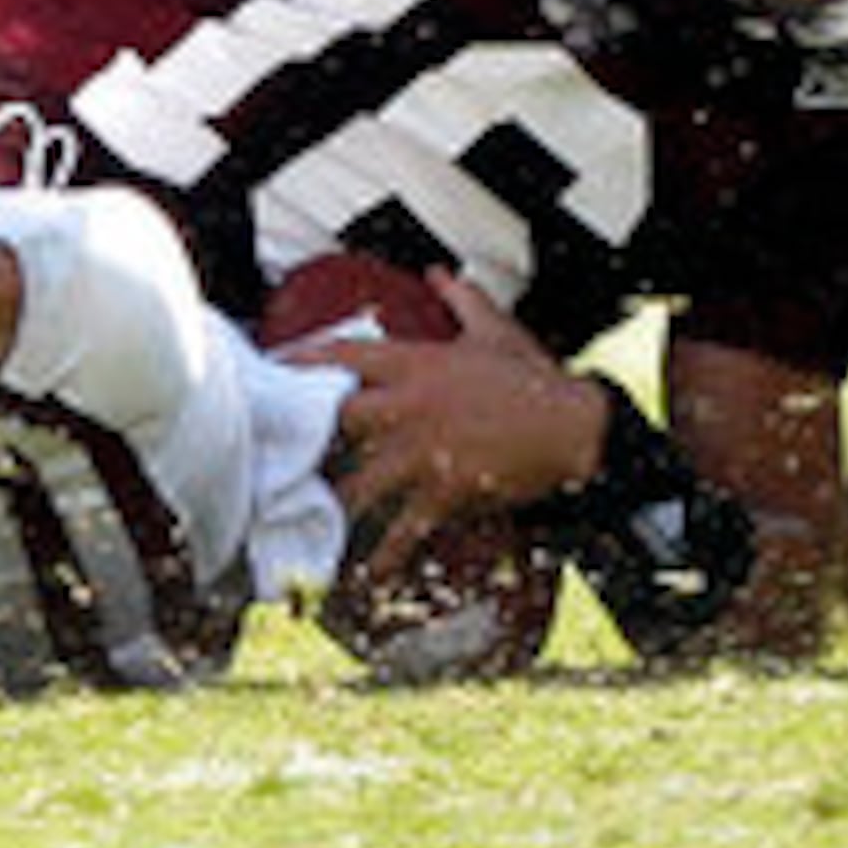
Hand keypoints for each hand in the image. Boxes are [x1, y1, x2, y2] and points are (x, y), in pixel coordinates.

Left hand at [289, 275, 608, 572]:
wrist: (574, 425)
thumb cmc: (534, 376)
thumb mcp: (495, 329)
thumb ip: (460, 299)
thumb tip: (438, 273)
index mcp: (418, 363)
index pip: (346, 356)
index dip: (303, 360)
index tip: (274, 367)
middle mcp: (410, 406)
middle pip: (335, 422)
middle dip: (304, 438)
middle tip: (276, 453)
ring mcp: (425, 453)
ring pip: (358, 484)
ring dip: (329, 506)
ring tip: (300, 522)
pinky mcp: (445, 491)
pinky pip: (403, 531)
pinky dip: (383, 557)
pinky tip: (365, 574)